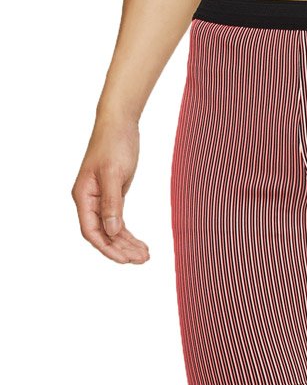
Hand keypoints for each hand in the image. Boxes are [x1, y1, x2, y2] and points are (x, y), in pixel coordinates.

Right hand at [72, 119, 149, 263]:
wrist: (120, 123)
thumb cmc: (114, 143)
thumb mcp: (113, 173)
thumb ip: (112, 204)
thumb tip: (111, 231)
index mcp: (83, 196)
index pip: (91, 231)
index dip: (107, 248)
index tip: (124, 260)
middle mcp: (89, 201)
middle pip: (103, 235)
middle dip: (121, 250)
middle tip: (142, 259)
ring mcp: (100, 200)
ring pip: (112, 231)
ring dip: (128, 245)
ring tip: (146, 256)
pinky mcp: (112, 197)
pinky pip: (118, 222)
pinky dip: (129, 235)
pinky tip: (142, 244)